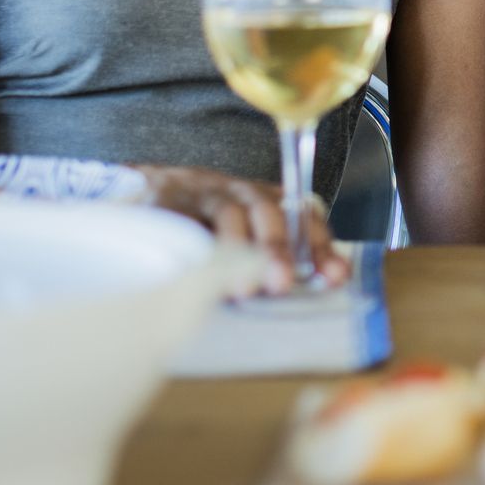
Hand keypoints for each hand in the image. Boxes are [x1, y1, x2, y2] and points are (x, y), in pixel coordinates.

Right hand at [134, 164, 348, 294]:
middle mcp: (241, 192)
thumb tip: (307, 295)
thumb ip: (274, 265)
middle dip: (278, 248)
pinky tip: (198, 272)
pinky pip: (183, 220)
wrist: (150, 189)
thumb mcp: (247, 239)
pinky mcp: (167, 201)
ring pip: (228, 213)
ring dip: (238, 248)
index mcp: (268, 201)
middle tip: (281, 284)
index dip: (320, 245)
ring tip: (241, 288)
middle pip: (267, 211)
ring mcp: (204, 194)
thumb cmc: (208, 226)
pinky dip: (194, 243)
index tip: (333, 276)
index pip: (303, 215)